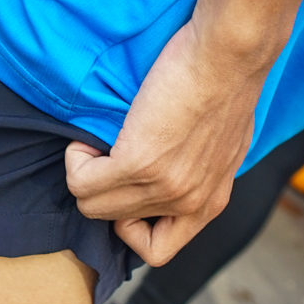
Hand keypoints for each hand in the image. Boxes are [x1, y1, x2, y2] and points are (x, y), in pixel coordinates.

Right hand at [65, 17, 266, 266]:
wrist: (227, 53)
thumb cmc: (227, 82)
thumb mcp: (225, 145)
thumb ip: (199, 172)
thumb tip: (171, 173)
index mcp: (209, 203)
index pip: (159, 250)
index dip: (133, 224)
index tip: (133, 187)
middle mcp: (188, 204)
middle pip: (114, 224)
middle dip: (103, 190)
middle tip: (108, 153)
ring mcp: (163, 186)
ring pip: (92, 204)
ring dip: (84, 173)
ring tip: (99, 143)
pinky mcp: (139, 162)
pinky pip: (82, 180)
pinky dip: (76, 158)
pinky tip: (91, 136)